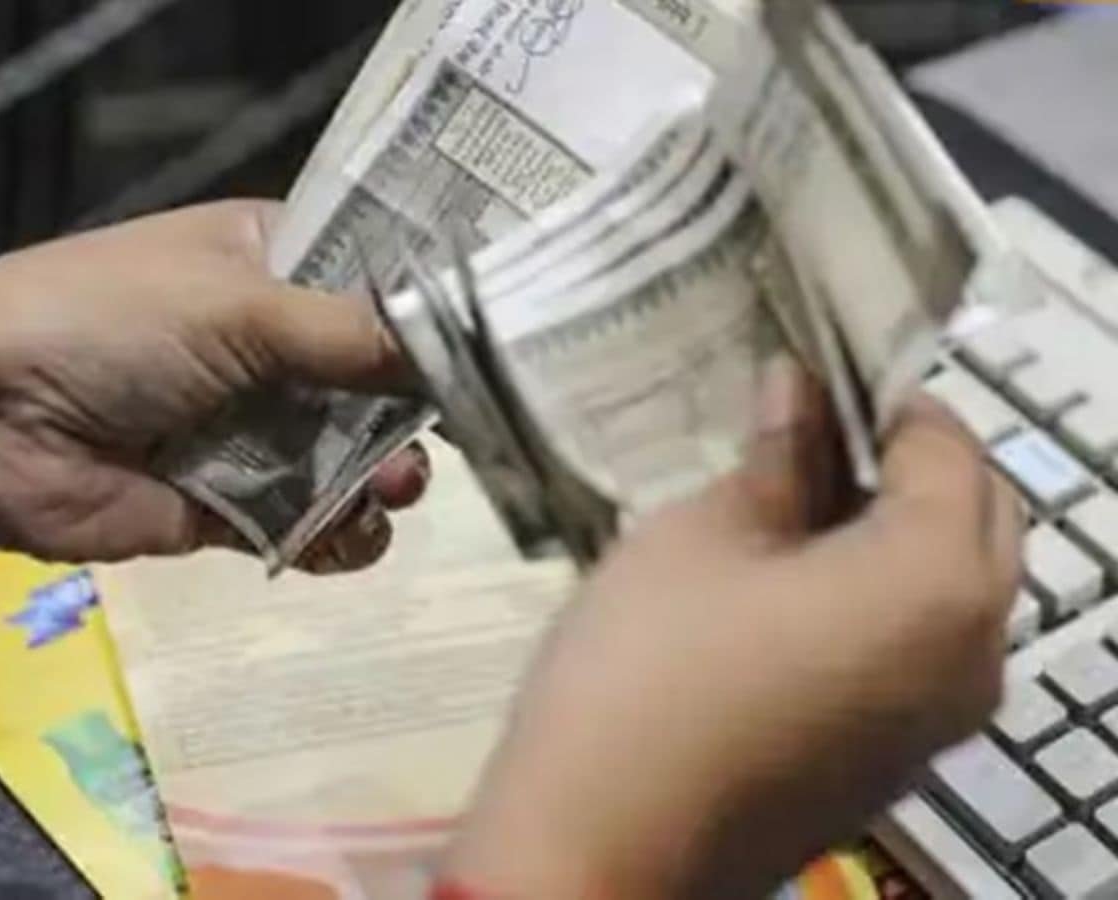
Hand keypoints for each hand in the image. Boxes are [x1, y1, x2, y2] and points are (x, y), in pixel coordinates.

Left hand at [0, 200, 429, 572]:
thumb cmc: (102, 324)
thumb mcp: (234, 305)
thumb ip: (349, 334)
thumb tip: (453, 346)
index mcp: (267, 261)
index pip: (376, 278)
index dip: (433, 312)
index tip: (500, 345)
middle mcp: (268, 342)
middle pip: (378, 380)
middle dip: (419, 411)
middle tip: (441, 438)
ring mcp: (249, 427)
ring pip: (354, 457)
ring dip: (386, 477)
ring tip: (389, 486)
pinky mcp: (227, 506)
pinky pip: (310, 521)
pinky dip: (341, 534)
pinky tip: (349, 534)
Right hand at [442, 364, 1022, 897]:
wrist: (600, 842)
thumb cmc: (643, 671)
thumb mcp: (698, 537)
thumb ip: (773, 459)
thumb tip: (798, 391)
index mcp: (937, 581)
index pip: (946, 447)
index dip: (879, 396)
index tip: (811, 372)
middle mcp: (976, 652)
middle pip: (979, 518)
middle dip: (908, 463)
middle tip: (808, 435)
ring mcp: (944, 718)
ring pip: (956, 589)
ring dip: (898, 532)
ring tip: (790, 509)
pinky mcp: (901, 760)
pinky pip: (924, 650)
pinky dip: (884, 600)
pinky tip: (788, 590)